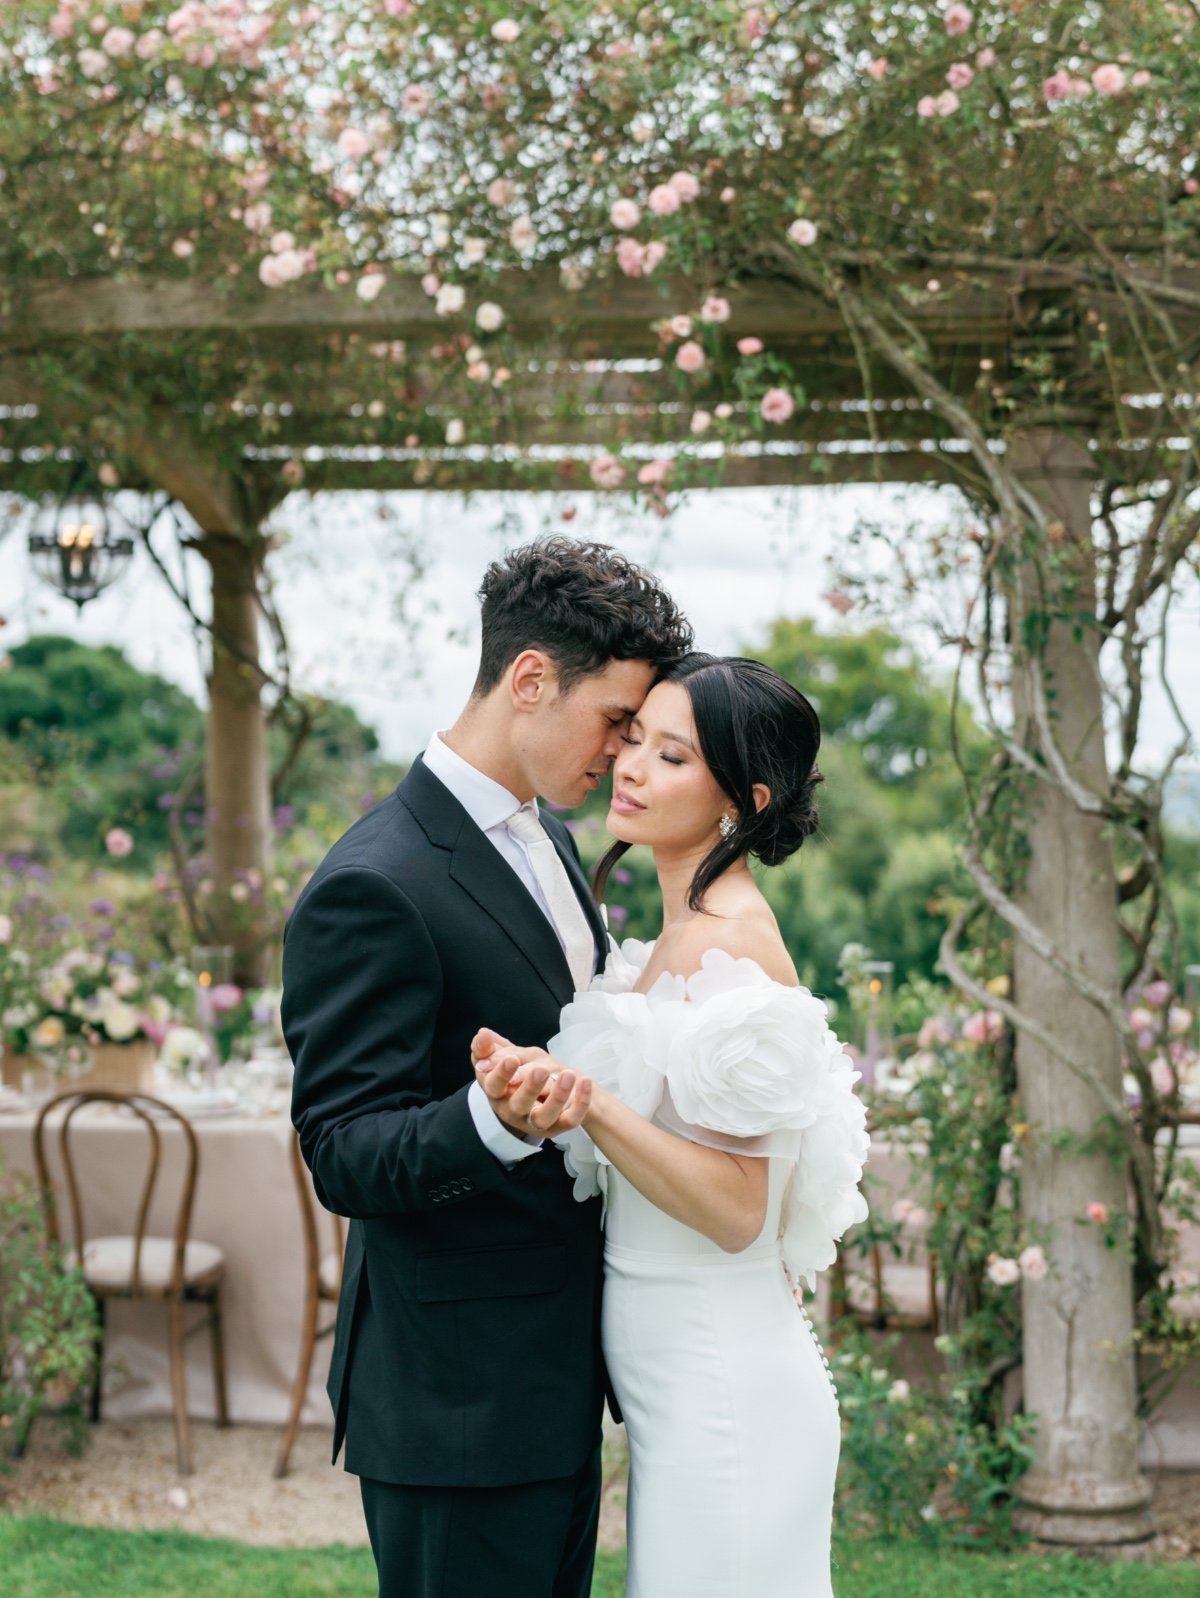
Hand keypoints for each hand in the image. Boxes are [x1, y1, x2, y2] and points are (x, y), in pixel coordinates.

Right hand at [472, 1037, 591, 1138]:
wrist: (531, 1098)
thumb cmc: (510, 1075)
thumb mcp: (496, 1059)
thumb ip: (486, 1047)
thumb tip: (483, 1034)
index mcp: (496, 1093)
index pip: (494, 1086)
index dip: (501, 1074)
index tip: (511, 1059)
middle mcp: (513, 1110)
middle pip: (519, 1105)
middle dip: (530, 1087)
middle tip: (541, 1069)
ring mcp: (535, 1121)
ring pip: (545, 1116)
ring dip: (557, 1097)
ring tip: (569, 1075)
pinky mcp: (557, 1126)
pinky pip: (570, 1119)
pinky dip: (580, 1103)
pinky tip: (585, 1081)